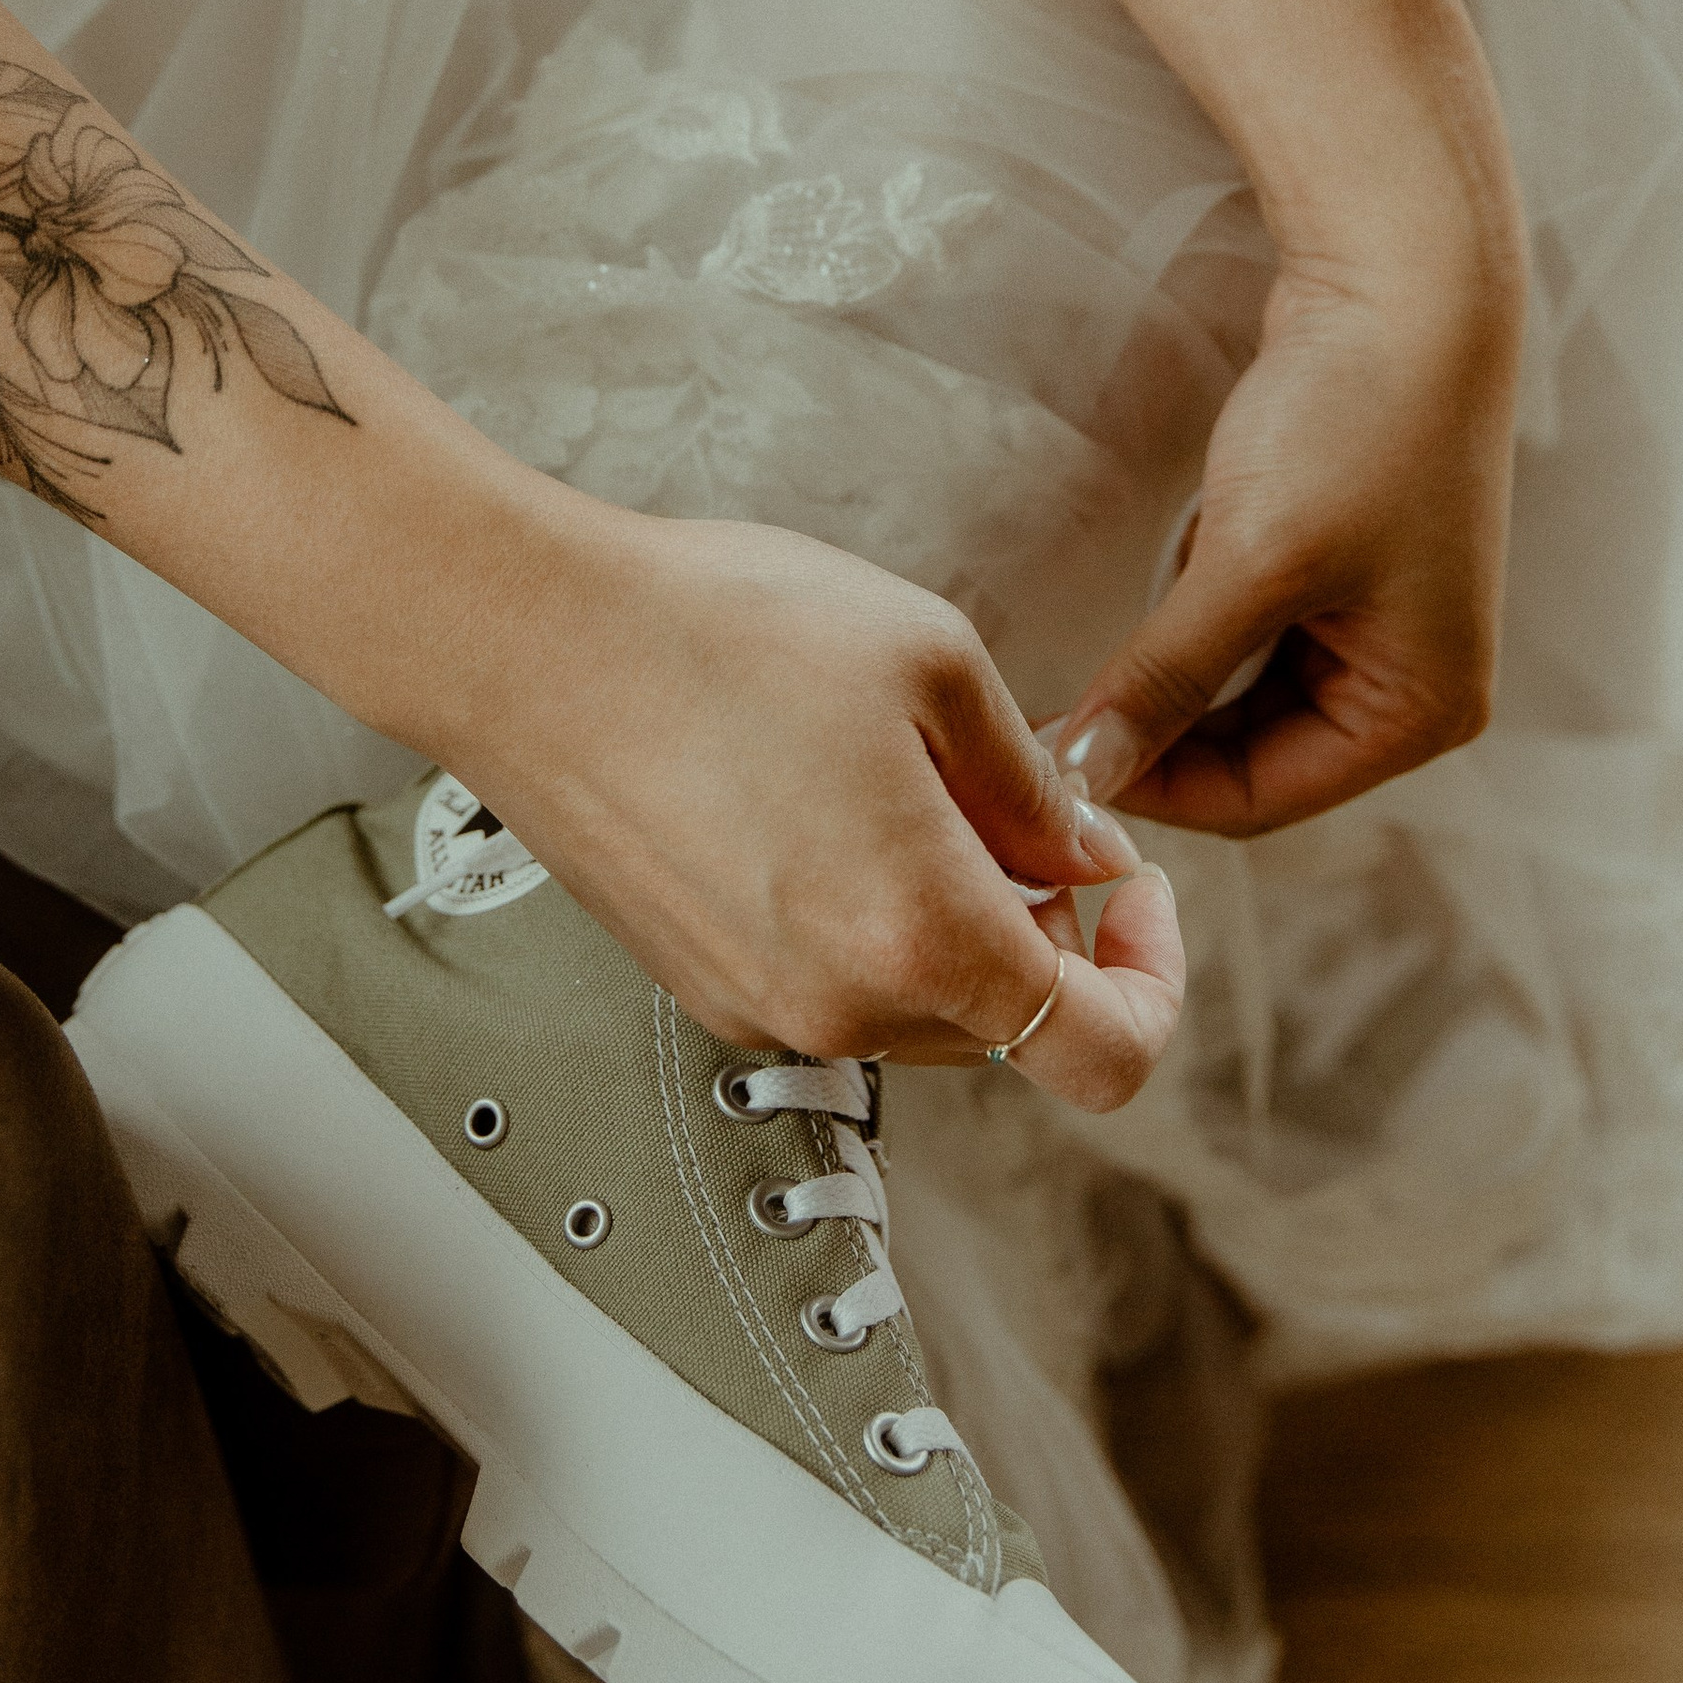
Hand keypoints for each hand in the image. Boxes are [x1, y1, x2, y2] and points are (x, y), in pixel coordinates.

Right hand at [432, 504, 1184, 1110]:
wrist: (530, 641)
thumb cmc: (714, 631)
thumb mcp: (934, 662)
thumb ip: (1037, 788)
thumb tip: (1086, 858)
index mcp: (922, 933)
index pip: (1105, 1051)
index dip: (1152, 974)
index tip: (1129, 891)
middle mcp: (842, 1005)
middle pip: (1010, 1022)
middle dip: (1041, 924)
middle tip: (1005, 797)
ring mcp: (764, 1009)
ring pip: (923, 1005)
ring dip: (951, 921)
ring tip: (898, 782)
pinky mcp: (704, 989)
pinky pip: (837, 983)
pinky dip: (866, 920)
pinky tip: (821, 804)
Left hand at [1051, 243, 1522, 834]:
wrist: (1405, 276)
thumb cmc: (1357, 420)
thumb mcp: (1251, 563)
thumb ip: (1165, 677)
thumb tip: (1084, 769)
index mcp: (1420, 712)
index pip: (1260, 799)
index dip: (1151, 786)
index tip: (1052, 758)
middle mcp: (1410, 684)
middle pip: (1249, 756)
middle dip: (1157, 727)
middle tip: (1054, 709)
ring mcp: (1378, 625)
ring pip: (1236, 693)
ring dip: (1174, 665)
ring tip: (1132, 609)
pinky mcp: (1340, 569)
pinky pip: (1245, 628)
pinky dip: (1198, 605)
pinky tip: (1196, 538)